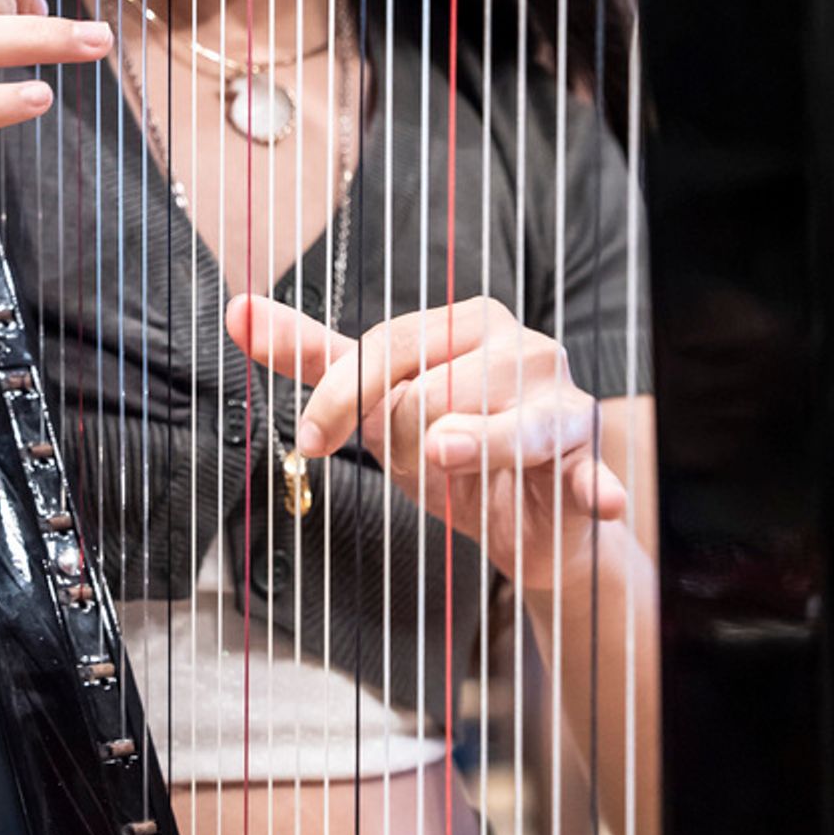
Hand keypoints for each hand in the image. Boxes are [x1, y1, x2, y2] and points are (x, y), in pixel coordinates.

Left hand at [225, 294, 624, 589]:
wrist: (527, 526)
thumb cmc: (450, 450)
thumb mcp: (377, 402)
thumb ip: (313, 356)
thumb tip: (237, 308)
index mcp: (471, 321)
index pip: (387, 346)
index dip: (338, 397)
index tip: (309, 440)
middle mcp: (523, 346)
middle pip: (427, 394)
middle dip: (402, 443)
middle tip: (420, 463)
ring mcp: (563, 401)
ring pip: (485, 428)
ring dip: (459, 459)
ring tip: (447, 462)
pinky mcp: (589, 462)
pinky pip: (585, 471)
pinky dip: (591, 486)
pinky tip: (595, 498)